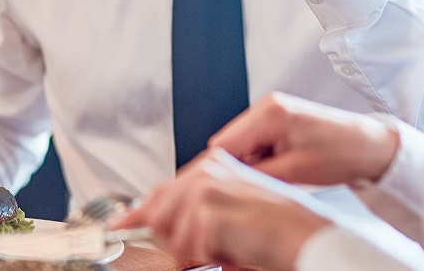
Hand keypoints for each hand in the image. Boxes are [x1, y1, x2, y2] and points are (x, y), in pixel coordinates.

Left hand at [115, 151, 331, 270]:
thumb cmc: (273, 228)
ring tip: (227, 247)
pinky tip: (234, 250)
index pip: (161, 192)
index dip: (137, 214)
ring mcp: (206, 188)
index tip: (119, 227)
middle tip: (203, 251)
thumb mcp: (226, 217)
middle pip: (157, 213)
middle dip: (171, 240)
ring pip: (170, 232)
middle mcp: (206, 171)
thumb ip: (191, 213)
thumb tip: (154, 225)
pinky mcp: (209, 209)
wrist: (304, 236)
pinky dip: (212, 256)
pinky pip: (191, 246)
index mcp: (211, 167)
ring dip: (196, 251)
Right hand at [211, 92, 398, 185]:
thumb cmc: (341, 155)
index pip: (222, 145)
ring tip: (271, 180)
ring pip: (240, 145)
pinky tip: (276, 171)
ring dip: (248, 165)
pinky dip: (259, 160)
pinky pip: (254, 143)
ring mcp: (271, 112)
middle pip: (227, 144)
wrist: (369, 146)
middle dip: (235, 169)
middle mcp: (266, 106)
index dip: (220, 172)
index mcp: (270, 113)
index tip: (224, 193)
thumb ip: (256, 174)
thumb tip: (226, 183)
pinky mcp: (277, 120)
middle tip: (249, 190)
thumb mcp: (296, 172)